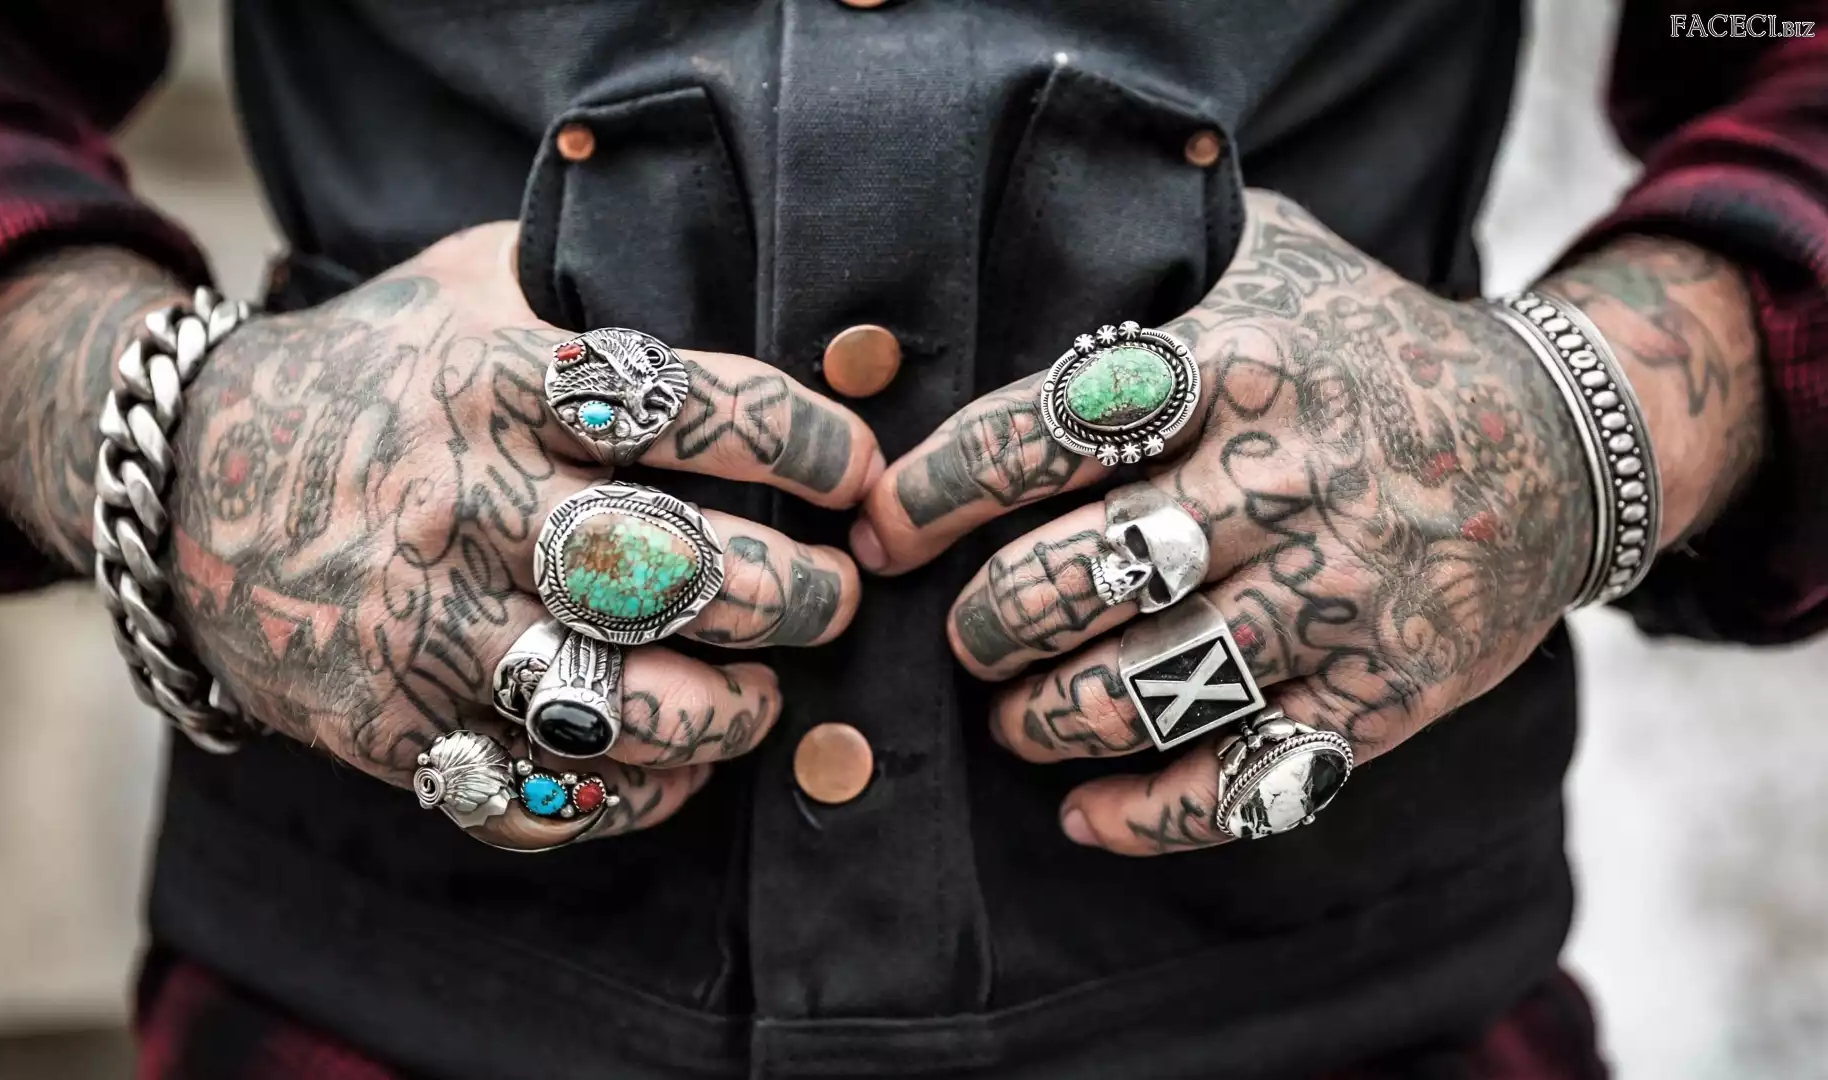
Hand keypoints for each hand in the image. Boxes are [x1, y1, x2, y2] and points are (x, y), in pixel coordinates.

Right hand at [0, 222, 881, 850]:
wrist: (184, 484)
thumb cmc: (373, 376)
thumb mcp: (471, 283)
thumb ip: (598, 285)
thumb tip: (778, 314)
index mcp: (494, 380)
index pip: (687, 409)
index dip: (804, 443)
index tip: (859, 471)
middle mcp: (463, 505)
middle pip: (674, 571)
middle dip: (799, 596)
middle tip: (840, 596)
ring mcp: (422, 627)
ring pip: (617, 706)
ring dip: (729, 714)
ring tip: (764, 695)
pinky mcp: (390, 729)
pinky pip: (540, 799)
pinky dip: (635, 799)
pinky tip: (680, 765)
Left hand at [855, 189, 1761, 855]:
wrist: (1563, 443)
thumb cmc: (1376, 350)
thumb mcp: (1282, 257)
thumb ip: (1163, 248)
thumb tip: (1034, 238)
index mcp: (1237, 367)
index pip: (1042, 435)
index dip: (934, 492)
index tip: (880, 532)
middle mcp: (1284, 481)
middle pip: (1078, 575)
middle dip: (986, 624)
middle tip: (964, 637)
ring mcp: (1340, 595)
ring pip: (1148, 686)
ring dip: (1046, 720)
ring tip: (1013, 717)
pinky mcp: (1386, 692)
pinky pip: (1247, 779)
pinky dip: (1149, 815)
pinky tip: (1084, 814)